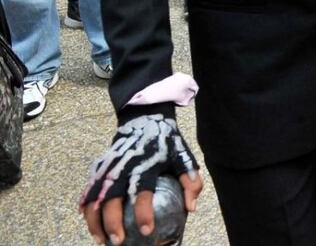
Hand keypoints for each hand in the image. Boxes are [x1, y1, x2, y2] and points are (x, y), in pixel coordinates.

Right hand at [80, 114, 202, 244]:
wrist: (144, 119)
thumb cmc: (165, 143)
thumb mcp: (183, 157)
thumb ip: (191, 181)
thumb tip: (192, 207)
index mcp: (145, 166)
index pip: (142, 193)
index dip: (143, 213)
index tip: (147, 231)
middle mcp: (122, 168)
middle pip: (112, 199)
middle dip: (112, 223)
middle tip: (118, 242)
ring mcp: (107, 169)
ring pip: (94, 199)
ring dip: (95, 222)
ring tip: (101, 240)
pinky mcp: (98, 168)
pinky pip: (88, 191)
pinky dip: (85, 209)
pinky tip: (90, 224)